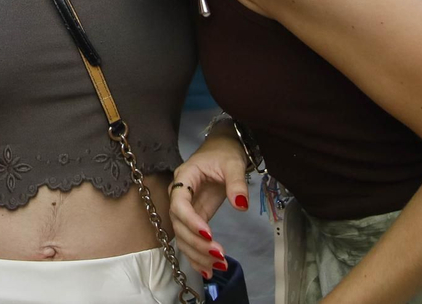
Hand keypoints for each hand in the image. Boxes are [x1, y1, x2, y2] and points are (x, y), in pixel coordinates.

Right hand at [169, 129, 250, 278]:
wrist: (222, 150)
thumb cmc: (225, 153)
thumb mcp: (233, 164)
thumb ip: (237, 183)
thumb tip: (241, 205)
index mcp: (185, 178)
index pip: (180, 203)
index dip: (191, 221)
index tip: (209, 234)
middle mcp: (180, 196)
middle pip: (179, 225)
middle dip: (197, 243)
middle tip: (219, 254)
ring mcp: (186, 210)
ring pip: (183, 237)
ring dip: (197, 255)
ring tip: (218, 267)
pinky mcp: (195, 219)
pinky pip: (191, 240)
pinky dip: (197, 257)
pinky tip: (208, 271)